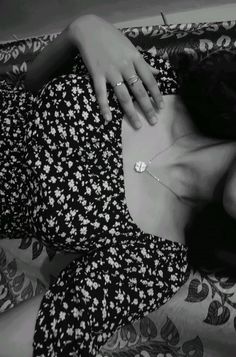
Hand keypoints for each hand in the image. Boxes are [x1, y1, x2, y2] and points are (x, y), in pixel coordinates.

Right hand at [69, 14, 163, 128]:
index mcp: (135, 58)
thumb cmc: (112, 38)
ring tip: (137, 125)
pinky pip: (101, 94)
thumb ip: (143, 62)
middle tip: (153, 122)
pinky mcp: (96, 74)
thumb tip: (157, 73)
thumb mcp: (131, 47)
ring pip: (123, 96)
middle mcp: (125, 66)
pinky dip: (104, 107)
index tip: (161, 107)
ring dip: (131, 112)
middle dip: (147, 108)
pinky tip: (108, 119)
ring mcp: (110, 71)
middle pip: (139, 91)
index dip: (156, 95)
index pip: (150, 80)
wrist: (89, 29)